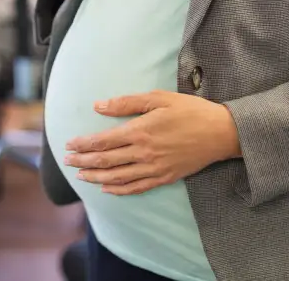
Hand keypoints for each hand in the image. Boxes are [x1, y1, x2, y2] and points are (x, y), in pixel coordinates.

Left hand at [64, 91, 241, 195]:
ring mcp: (154, 168)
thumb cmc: (190, 111)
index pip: (103, 141)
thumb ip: (127, 103)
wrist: (221, 133)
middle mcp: (144, 152)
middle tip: (67, 162)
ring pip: (117, 177)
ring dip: (96, 177)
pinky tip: (107, 189)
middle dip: (84, 161)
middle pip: (106, 160)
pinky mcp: (164, 177)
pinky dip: (119, 190)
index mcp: (140, 131)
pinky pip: (136, 187)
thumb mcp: (159, 98)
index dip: (83, 144)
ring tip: (81, 176)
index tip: (69, 144)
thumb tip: (99, 105)